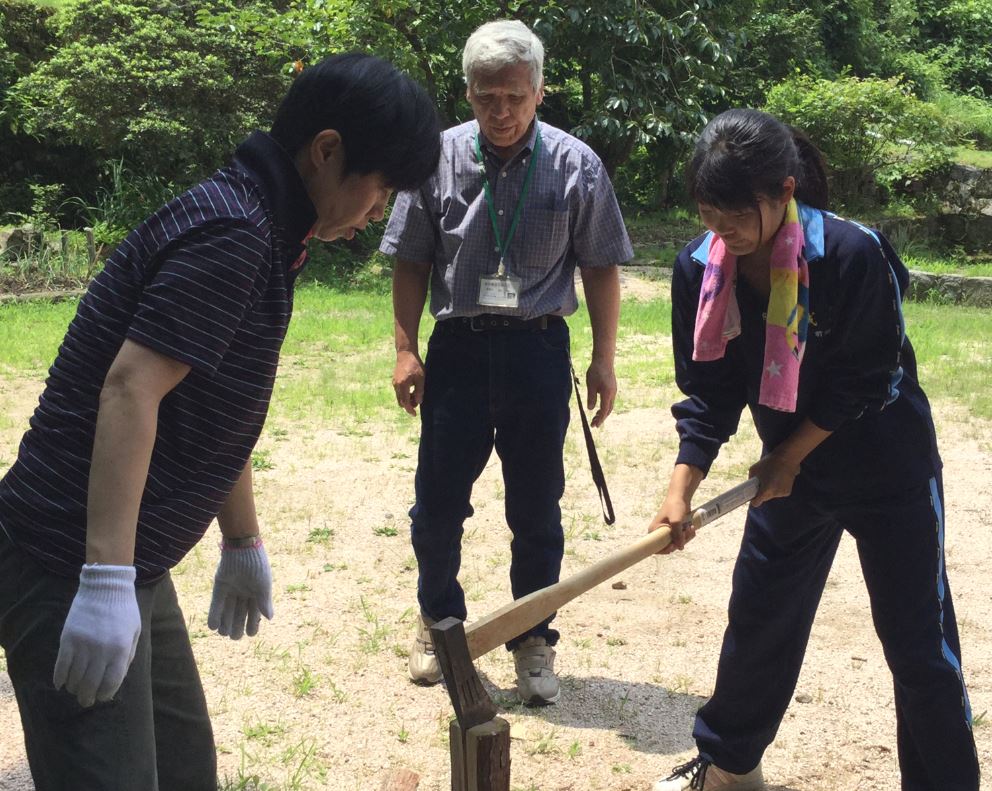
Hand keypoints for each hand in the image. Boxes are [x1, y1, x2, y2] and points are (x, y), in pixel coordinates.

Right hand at [53, 564, 140, 706]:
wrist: (105, 587)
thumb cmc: (124, 611)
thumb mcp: (134, 632)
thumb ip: (127, 655)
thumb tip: (116, 679)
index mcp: (120, 649)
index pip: (111, 682)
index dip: (106, 693)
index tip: (103, 697)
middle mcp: (101, 650)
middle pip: (90, 685)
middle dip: (88, 697)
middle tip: (87, 701)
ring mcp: (82, 645)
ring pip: (74, 679)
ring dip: (75, 689)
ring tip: (77, 690)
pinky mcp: (67, 640)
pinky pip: (60, 667)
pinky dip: (59, 679)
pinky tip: (61, 684)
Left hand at [208, 540, 272, 639]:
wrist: (243, 548)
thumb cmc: (257, 566)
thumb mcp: (263, 585)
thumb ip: (265, 602)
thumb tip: (270, 618)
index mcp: (257, 593)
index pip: (254, 612)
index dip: (253, 623)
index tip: (251, 634)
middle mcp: (244, 592)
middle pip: (240, 613)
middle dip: (238, 626)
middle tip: (235, 637)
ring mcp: (231, 590)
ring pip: (227, 611)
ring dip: (226, 623)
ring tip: (224, 634)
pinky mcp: (219, 586)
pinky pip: (216, 603)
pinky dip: (215, 615)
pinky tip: (214, 626)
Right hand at [392, 350, 424, 415]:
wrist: (406, 353)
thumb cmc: (415, 365)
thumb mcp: (421, 378)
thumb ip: (419, 391)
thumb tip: (418, 402)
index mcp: (403, 385)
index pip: (405, 402)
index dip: (410, 410)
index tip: (414, 414)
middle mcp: (396, 385)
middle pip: (401, 401)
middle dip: (408, 405)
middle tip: (417, 402)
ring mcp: (394, 383)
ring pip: (399, 397)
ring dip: (406, 399)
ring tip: (415, 395)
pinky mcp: (395, 380)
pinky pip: (398, 392)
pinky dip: (404, 395)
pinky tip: (411, 390)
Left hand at [585, 358, 616, 427]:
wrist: (604, 359)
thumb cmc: (596, 371)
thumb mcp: (591, 385)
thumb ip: (591, 397)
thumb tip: (590, 409)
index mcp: (608, 394)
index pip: (604, 410)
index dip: (600, 419)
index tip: (594, 425)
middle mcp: (612, 393)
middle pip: (608, 409)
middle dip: (602, 417)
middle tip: (594, 424)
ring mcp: (613, 390)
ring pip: (609, 405)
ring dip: (603, 412)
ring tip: (595, 416)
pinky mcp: (612, 387)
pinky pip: (609, 400)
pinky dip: (604, 405)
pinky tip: (598, 406)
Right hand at [648, 495, 696, 554]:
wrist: (681, 496)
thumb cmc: (675, 506)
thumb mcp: (676, 521)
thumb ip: (677, 535)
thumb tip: (680, 547)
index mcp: (654, 530)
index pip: (655, 548)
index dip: (664, 550)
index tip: (674, 546)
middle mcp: (659, 533)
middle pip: (669, 546)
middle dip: (679, 541)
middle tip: (686, 533)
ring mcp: (668, 532)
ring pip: (677, 543)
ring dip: (686, 537)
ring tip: (690, 528)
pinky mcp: (675, 530)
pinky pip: (681, 538)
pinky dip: (687, 535)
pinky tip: (691, 527)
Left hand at [749, 452, 801, 506]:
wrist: (787, 458)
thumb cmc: (769, 463)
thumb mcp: (754, 469)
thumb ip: (750, 479)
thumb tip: (749, 486)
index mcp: (765, 490)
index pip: (756, 503)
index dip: (753, 500)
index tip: (752, 496)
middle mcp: (774, 494)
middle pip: (764, 498)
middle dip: (762, 493)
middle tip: (762, 483)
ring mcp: (782, 493)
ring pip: (772, 495)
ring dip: (770, 490)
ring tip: (771, 478)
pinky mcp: (787, 492)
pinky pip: (778, 493)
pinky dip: (777, 488)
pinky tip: (778, 479)